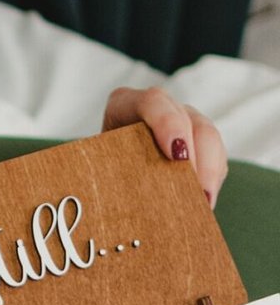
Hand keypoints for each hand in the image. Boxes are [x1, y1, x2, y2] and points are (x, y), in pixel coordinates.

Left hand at [102, 85, 226, 207]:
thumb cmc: (93, 173)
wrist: (102, 179)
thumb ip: (93, 172)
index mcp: (124, 105)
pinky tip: (204, 202)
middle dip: (198, 155)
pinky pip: (215, 157)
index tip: (176, 155)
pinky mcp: (197, 144)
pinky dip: (213, 179)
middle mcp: (158, 109)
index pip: (152, 101)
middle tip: (196, 189)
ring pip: (208, 137)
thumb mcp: (87, 167)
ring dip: (210, 171)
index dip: (168, 122)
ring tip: (203, 202)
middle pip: (189, 119)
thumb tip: (104, 201)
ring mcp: (182, 122)